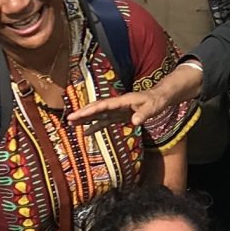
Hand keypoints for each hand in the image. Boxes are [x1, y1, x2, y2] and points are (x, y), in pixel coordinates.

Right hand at [71, 60, 199, 131]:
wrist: (160, 97)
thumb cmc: (157, 101)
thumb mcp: (153, 107)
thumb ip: (144, 113)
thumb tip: (135, 121)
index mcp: (123, 100)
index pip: (104, 105)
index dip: (92, 109)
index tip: (80, 113)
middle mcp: (117, 104)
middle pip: (97, 108)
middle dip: (83, 113)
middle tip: (69, 119)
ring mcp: (117, 110)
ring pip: (98, 114)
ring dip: (86, 119)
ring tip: (72, 124)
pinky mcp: (119, 116)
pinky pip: (105, 121)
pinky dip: (95, 126)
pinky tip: (87, 133)